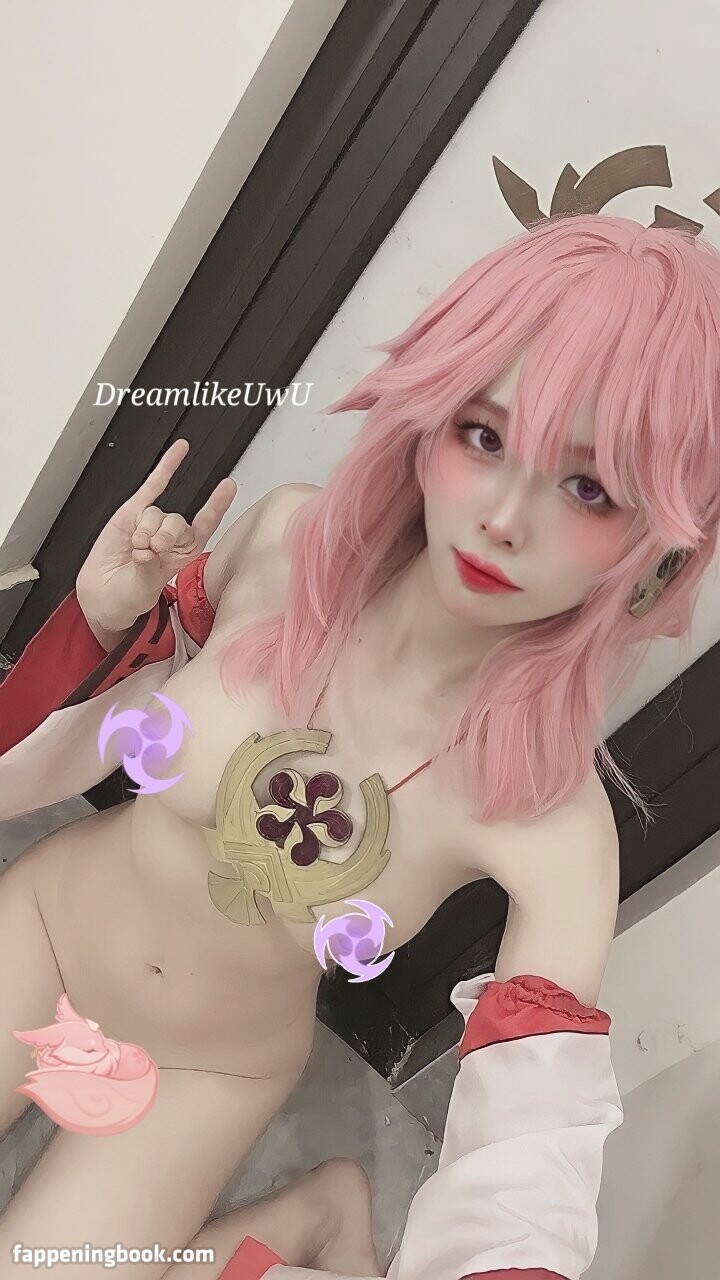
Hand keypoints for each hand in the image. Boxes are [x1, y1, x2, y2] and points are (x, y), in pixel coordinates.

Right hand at [75, 439, 236, 631]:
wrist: (103, 596)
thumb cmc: (129, 596)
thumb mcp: (143, 588)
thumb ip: (148, 568)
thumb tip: (146, 548)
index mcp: (184, 553)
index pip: (205, 526)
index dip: (216, 507)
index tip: (228, 487)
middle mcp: (171, 536)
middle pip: (176, 521)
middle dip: (164, 534)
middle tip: (153, 549)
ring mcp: (151, 523)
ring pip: (156, 513)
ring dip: (146, 530)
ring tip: (136, 547)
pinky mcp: (131, 514)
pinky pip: (152, 487)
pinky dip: (166, 468)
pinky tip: (179, 451)